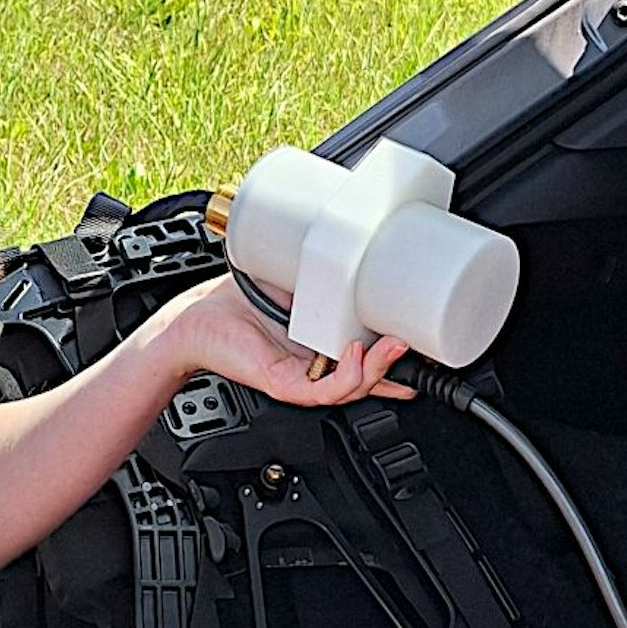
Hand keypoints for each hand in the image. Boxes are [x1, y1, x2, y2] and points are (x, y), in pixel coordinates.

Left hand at [154, 275, 413, 405]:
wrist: (197, 317)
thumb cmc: (242, 298)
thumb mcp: (298, 278)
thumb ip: (327, 267)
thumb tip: (360, 237)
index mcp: (327, 344)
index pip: (372, 359)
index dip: (402, 358)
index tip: (430, 345)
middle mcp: (318, 366)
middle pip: (371, 376)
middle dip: (399, 364)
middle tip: (416, 340)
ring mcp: (303, 377)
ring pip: (352, 387)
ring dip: (378, 369)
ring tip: (391, 345)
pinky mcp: (283, 382)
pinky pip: (321, 390)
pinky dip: (344, 376)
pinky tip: (353, 355)